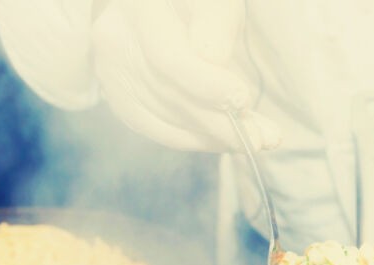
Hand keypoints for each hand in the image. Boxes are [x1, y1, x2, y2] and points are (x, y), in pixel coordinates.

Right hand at [0, 0, 280, 151]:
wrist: (166, 10)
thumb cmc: (200, 5)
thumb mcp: (217, 2)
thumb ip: (216, 23)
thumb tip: (211, 58)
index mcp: (141, 6)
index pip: (168, 58)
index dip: (205, 85)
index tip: (242, 100)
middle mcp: (115, 37)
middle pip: (169, 93)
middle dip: (219, 121)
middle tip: (262, 138)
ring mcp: (111, 69)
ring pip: (165, 116)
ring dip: (213, 135)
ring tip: (255, 139)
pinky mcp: (118, 95)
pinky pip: (156, 128)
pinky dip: (193, 139)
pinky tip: (222, 141)